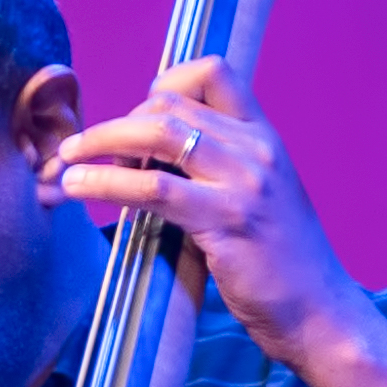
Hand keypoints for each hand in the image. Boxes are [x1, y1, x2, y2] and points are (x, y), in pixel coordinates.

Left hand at [49, 57, 386, 386]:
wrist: (322, 315)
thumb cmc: (283, 267)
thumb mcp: (257, 201)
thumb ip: (217, 171)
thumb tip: (151, 160)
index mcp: (265, 137)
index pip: (211, 71)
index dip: (162, 85)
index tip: (135, 119)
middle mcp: (257, 149)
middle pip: (168, 104)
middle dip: (115, 125)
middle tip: (84, 154)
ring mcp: (244, 183)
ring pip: (156, 135)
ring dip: (99, 144)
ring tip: (64, 164)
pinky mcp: (226, 220)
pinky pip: (153, 190)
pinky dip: (107, 184)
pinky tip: (80, 188)